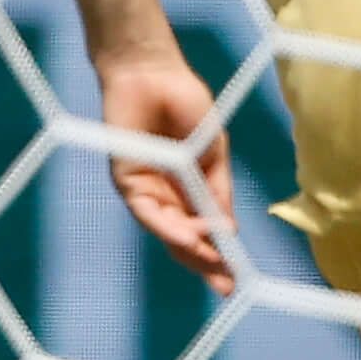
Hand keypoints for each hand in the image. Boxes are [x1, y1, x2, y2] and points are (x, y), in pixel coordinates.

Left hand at [95, 42, 235, 295]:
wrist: (155, 73)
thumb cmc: (185, 106)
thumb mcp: (212, 156)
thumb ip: (216, 192)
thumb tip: (227, 230)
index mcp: (186, 189)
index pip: (200, 230)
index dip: (216, 255)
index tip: (235, 279)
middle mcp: (163, 194)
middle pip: (181, 238)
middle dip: (203, 263)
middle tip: (225, 286)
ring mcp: (143, 188)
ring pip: (164, 229)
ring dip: (189, 248)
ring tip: (213, 263)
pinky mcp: (125, 178)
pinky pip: (147, 209)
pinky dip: (168, 226)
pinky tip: (189, 237)